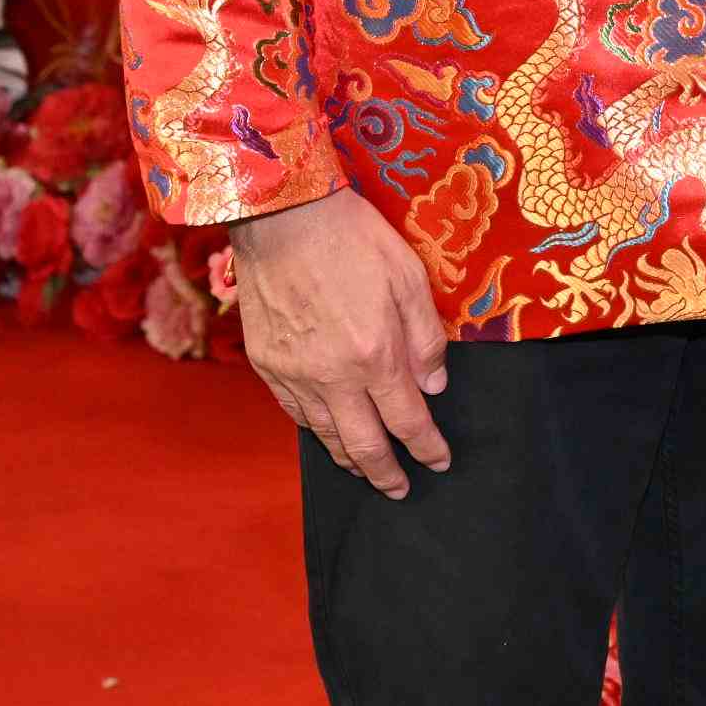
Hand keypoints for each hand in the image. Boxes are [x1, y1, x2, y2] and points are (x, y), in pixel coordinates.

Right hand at [231, 187, 451, 498]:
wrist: (282, 216)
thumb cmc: (353, 237)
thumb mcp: (409, 277)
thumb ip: (425, 338)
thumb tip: (434, 387)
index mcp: (374, 354)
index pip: (407, 419)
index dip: (427, 447)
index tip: (439, 461)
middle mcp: (332, 376)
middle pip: (364, 444)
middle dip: (387, 474)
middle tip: (400, 489)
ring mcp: (293, 374)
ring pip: (325, 435)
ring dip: (349, 459)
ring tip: (366, 471)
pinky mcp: (266, 365)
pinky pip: (294, 413)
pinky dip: (315, 431)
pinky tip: (327, 433)